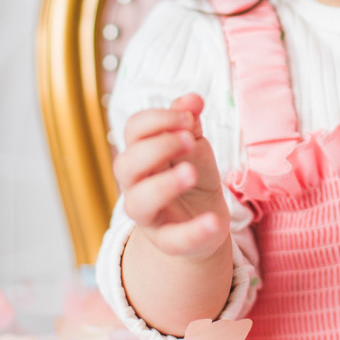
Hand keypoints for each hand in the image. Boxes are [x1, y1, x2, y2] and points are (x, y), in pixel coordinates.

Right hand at [113, 94, 229, 260]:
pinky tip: (213, 220)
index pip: (134, 130)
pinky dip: (193, 231)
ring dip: (164, 184)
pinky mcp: (169, 241)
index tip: (188, 117)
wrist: (203, 220)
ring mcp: (150, 215)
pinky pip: (174, 240)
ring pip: (137, 203)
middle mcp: (137, 185)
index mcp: (142, 155)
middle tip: (189, 140)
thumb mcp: (193, 146)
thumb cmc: (191, 175)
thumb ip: (189, 122)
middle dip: (157, 147)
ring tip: (191, 173)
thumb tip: (192, 98)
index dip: (158, 119)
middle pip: (126, 164)